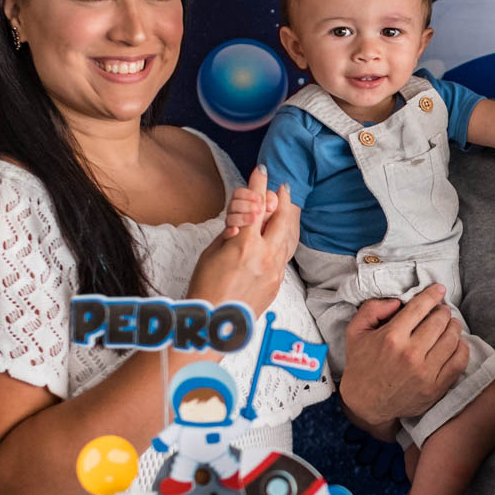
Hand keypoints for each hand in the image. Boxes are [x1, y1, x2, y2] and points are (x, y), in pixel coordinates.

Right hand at [188, 165, 299, 314]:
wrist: (213, 323)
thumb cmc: (205, 288)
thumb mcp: (213, 252)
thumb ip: (232, 232)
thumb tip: (246, 218)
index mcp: (245, 246)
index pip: (256, 206)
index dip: (259, 185)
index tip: (261, 171)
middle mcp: (265, 257)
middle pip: (282, 219)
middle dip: (282, 200)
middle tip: (281, 187)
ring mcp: (274, 272)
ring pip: (288, 238)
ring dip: (287, 219)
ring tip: (286, 206)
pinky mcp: (277, 284)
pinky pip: (285, 256)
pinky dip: (284, 240)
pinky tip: (282, 234)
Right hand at [337, 287, 469, 433]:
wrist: (366, 403)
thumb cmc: (361, 364)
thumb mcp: (355, 331)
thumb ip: (372, 309)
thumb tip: (398, 301)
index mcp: (391, 337)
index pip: (420, 308)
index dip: (432, 294)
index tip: (439, 289)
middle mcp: (410, 354)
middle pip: (439, 322)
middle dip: (443, 311)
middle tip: (441, 310)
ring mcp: (425, 373)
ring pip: (451, 340)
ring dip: (454, 327)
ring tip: (450, 324)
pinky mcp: (435, 388)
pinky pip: (458, 363)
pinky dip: (462, 348)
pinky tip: (457, 343)